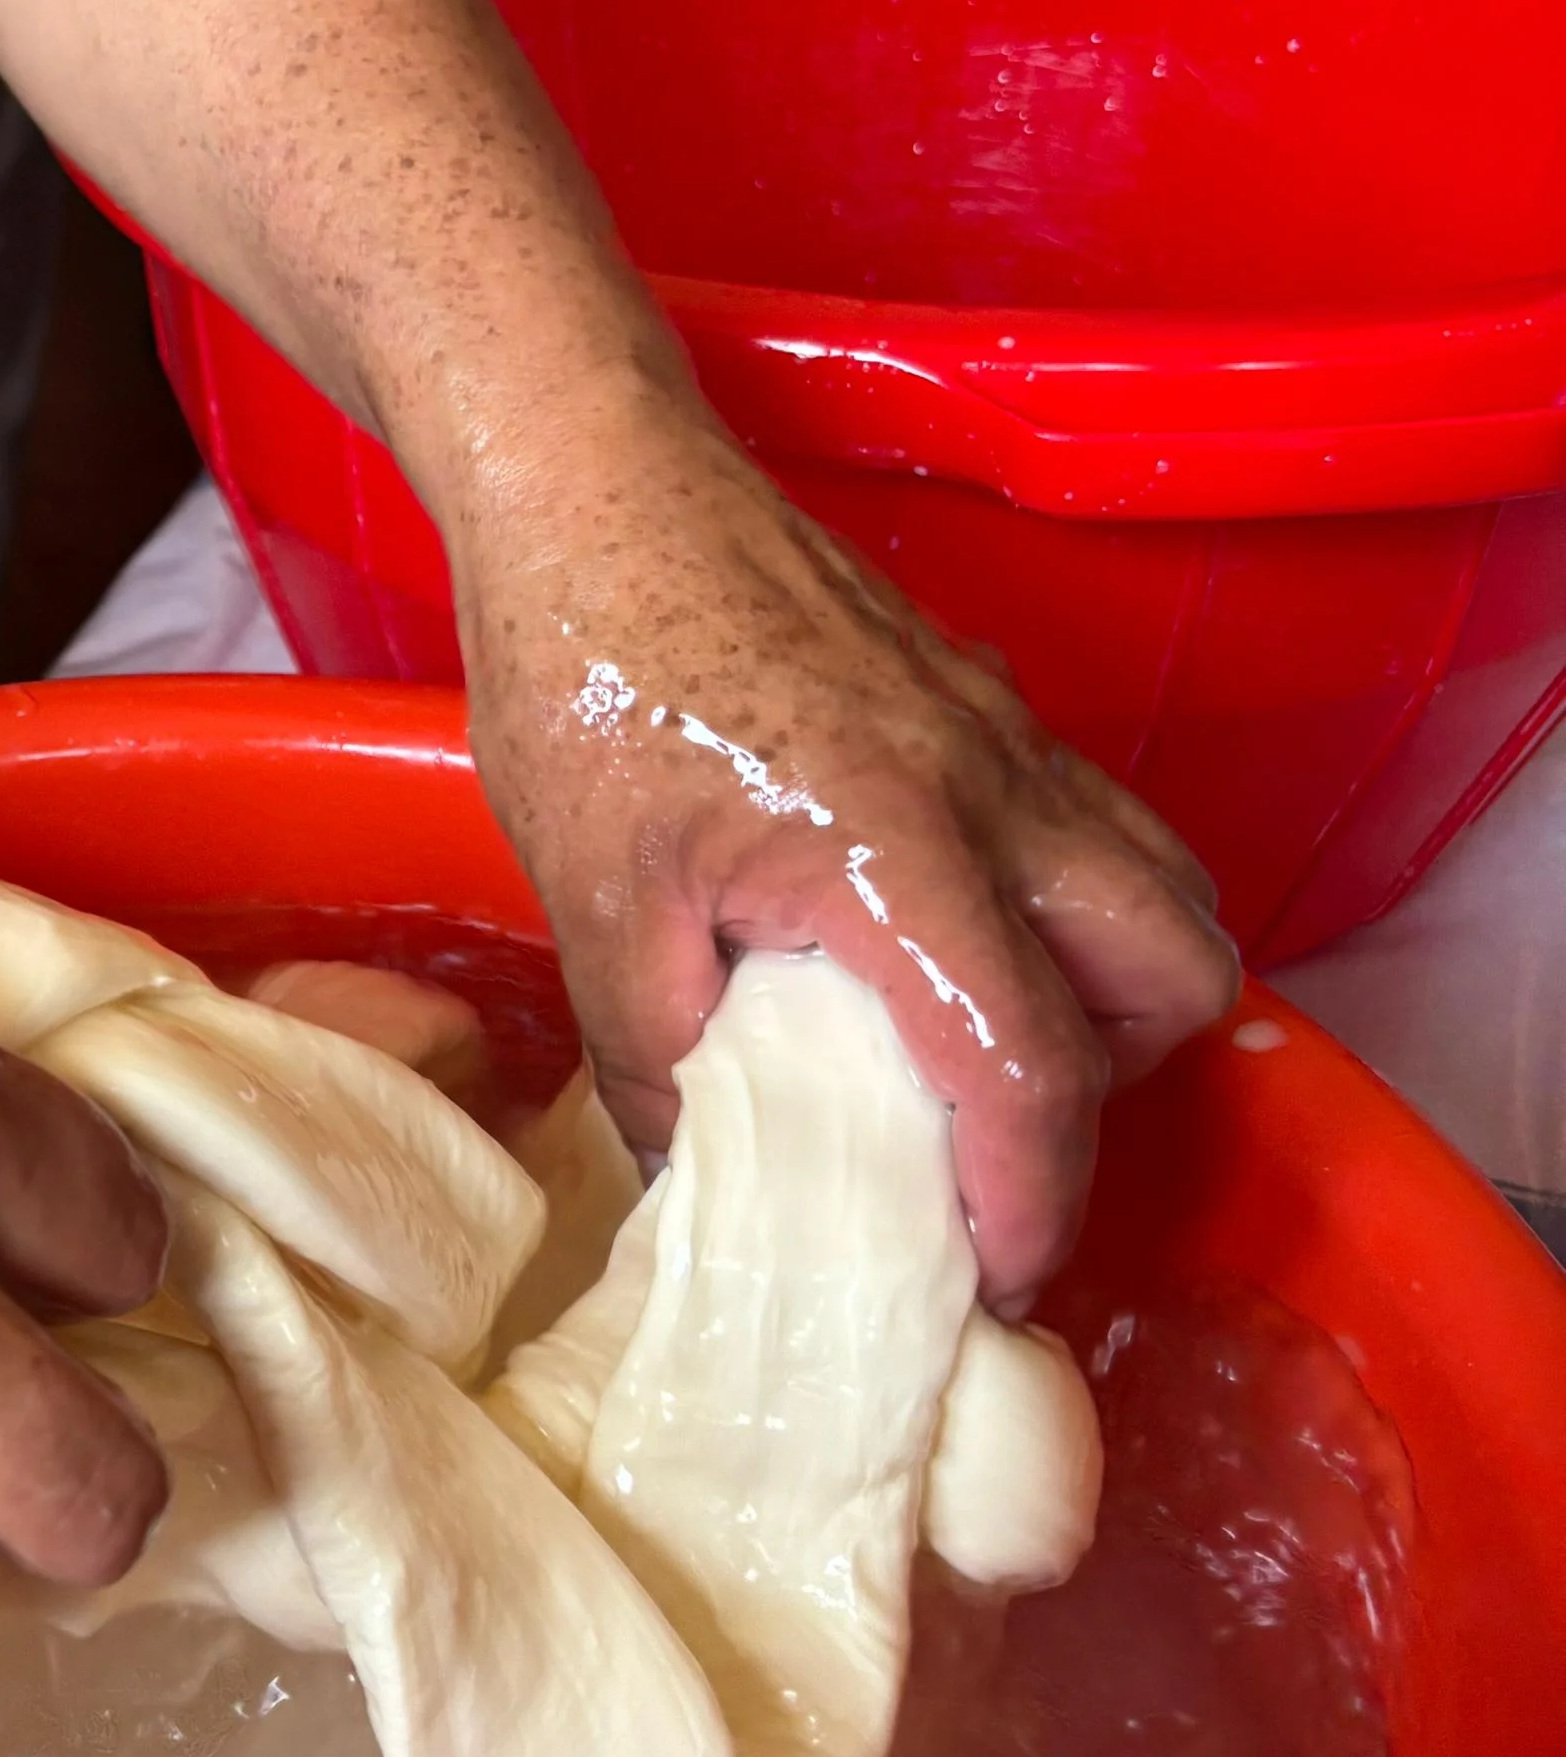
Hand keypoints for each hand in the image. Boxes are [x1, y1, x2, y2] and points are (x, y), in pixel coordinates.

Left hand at [452, 383, 1238, 1307]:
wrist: (590, 477)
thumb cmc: (584, 665)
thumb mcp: (596, 900)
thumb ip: (658, 1059)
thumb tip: (694, 1185)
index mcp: (901, 852)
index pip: (1029, 1067)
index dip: (1027, 1201)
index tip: (989, 1279)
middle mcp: (995, 792)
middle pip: (1172, 977)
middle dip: (1109, 1098)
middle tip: (991, 1159)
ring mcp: (1006, 735)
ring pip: (1160, 891)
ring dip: (1113, 997)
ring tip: (980, 1057)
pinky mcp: (984, 700)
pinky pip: (1093, 827)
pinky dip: (1069, 910)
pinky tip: (944, 943)